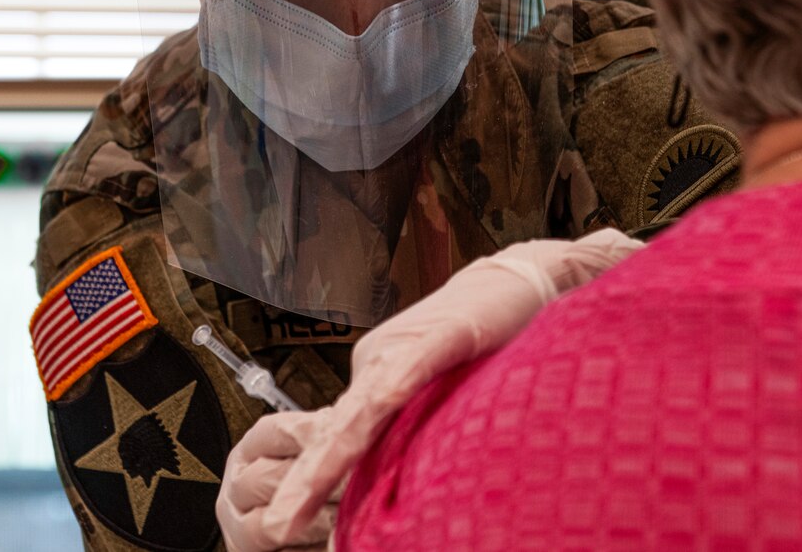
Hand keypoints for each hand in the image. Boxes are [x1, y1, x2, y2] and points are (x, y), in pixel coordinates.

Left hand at [216, 228, 643, 550]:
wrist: (525, 275)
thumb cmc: (495, 337)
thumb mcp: (450, 395)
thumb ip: (424, 431)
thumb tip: (411, 484)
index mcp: (380, 378)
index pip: (341, 439)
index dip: (314, 484)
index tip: (294, 525)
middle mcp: (379, 362)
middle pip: (336, 432)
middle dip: (303, 485)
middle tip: (276, 529)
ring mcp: (405, 348)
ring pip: (358, 412)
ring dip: (326, 462)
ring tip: (298, 503)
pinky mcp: (440, 334)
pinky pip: (406, 372)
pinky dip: (386, 399)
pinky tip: (363, 426)